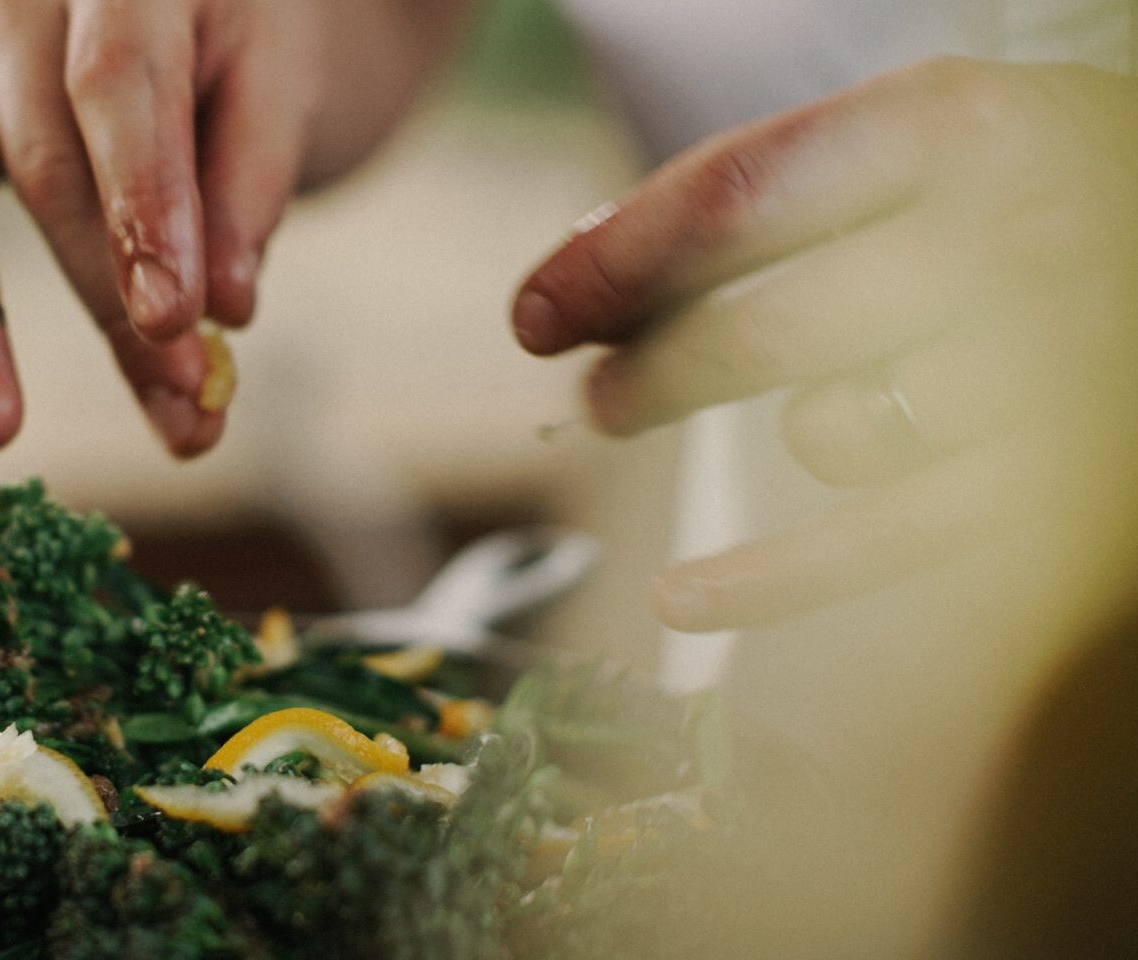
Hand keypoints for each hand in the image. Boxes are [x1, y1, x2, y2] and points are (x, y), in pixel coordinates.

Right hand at [0, 0, 468, 456]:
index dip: (145, 205)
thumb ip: (251, 182)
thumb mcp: (275, 74)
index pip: (118, 84)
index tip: (178, 320)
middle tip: (175, 410)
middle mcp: (12, 0)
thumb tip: (224, 309)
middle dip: (105, 299)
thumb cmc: (233, 31)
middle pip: (40, 159)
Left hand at [512, 58, 1137, 630]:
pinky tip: (684, 594)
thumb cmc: (1050, 192)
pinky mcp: (1056, 488)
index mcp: (959, 126)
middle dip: (650, 374)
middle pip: (759, 329)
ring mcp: (1042, 369)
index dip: (610, 264)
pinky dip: (769, 582)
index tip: (536, 313)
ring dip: (798, 434)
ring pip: (832, 433)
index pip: (732, 200)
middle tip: (598, 399)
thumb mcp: (937, 136)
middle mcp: (1005, 239)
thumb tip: (588, 257)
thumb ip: (781, 186)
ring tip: (827, 411)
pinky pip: (880, 546)